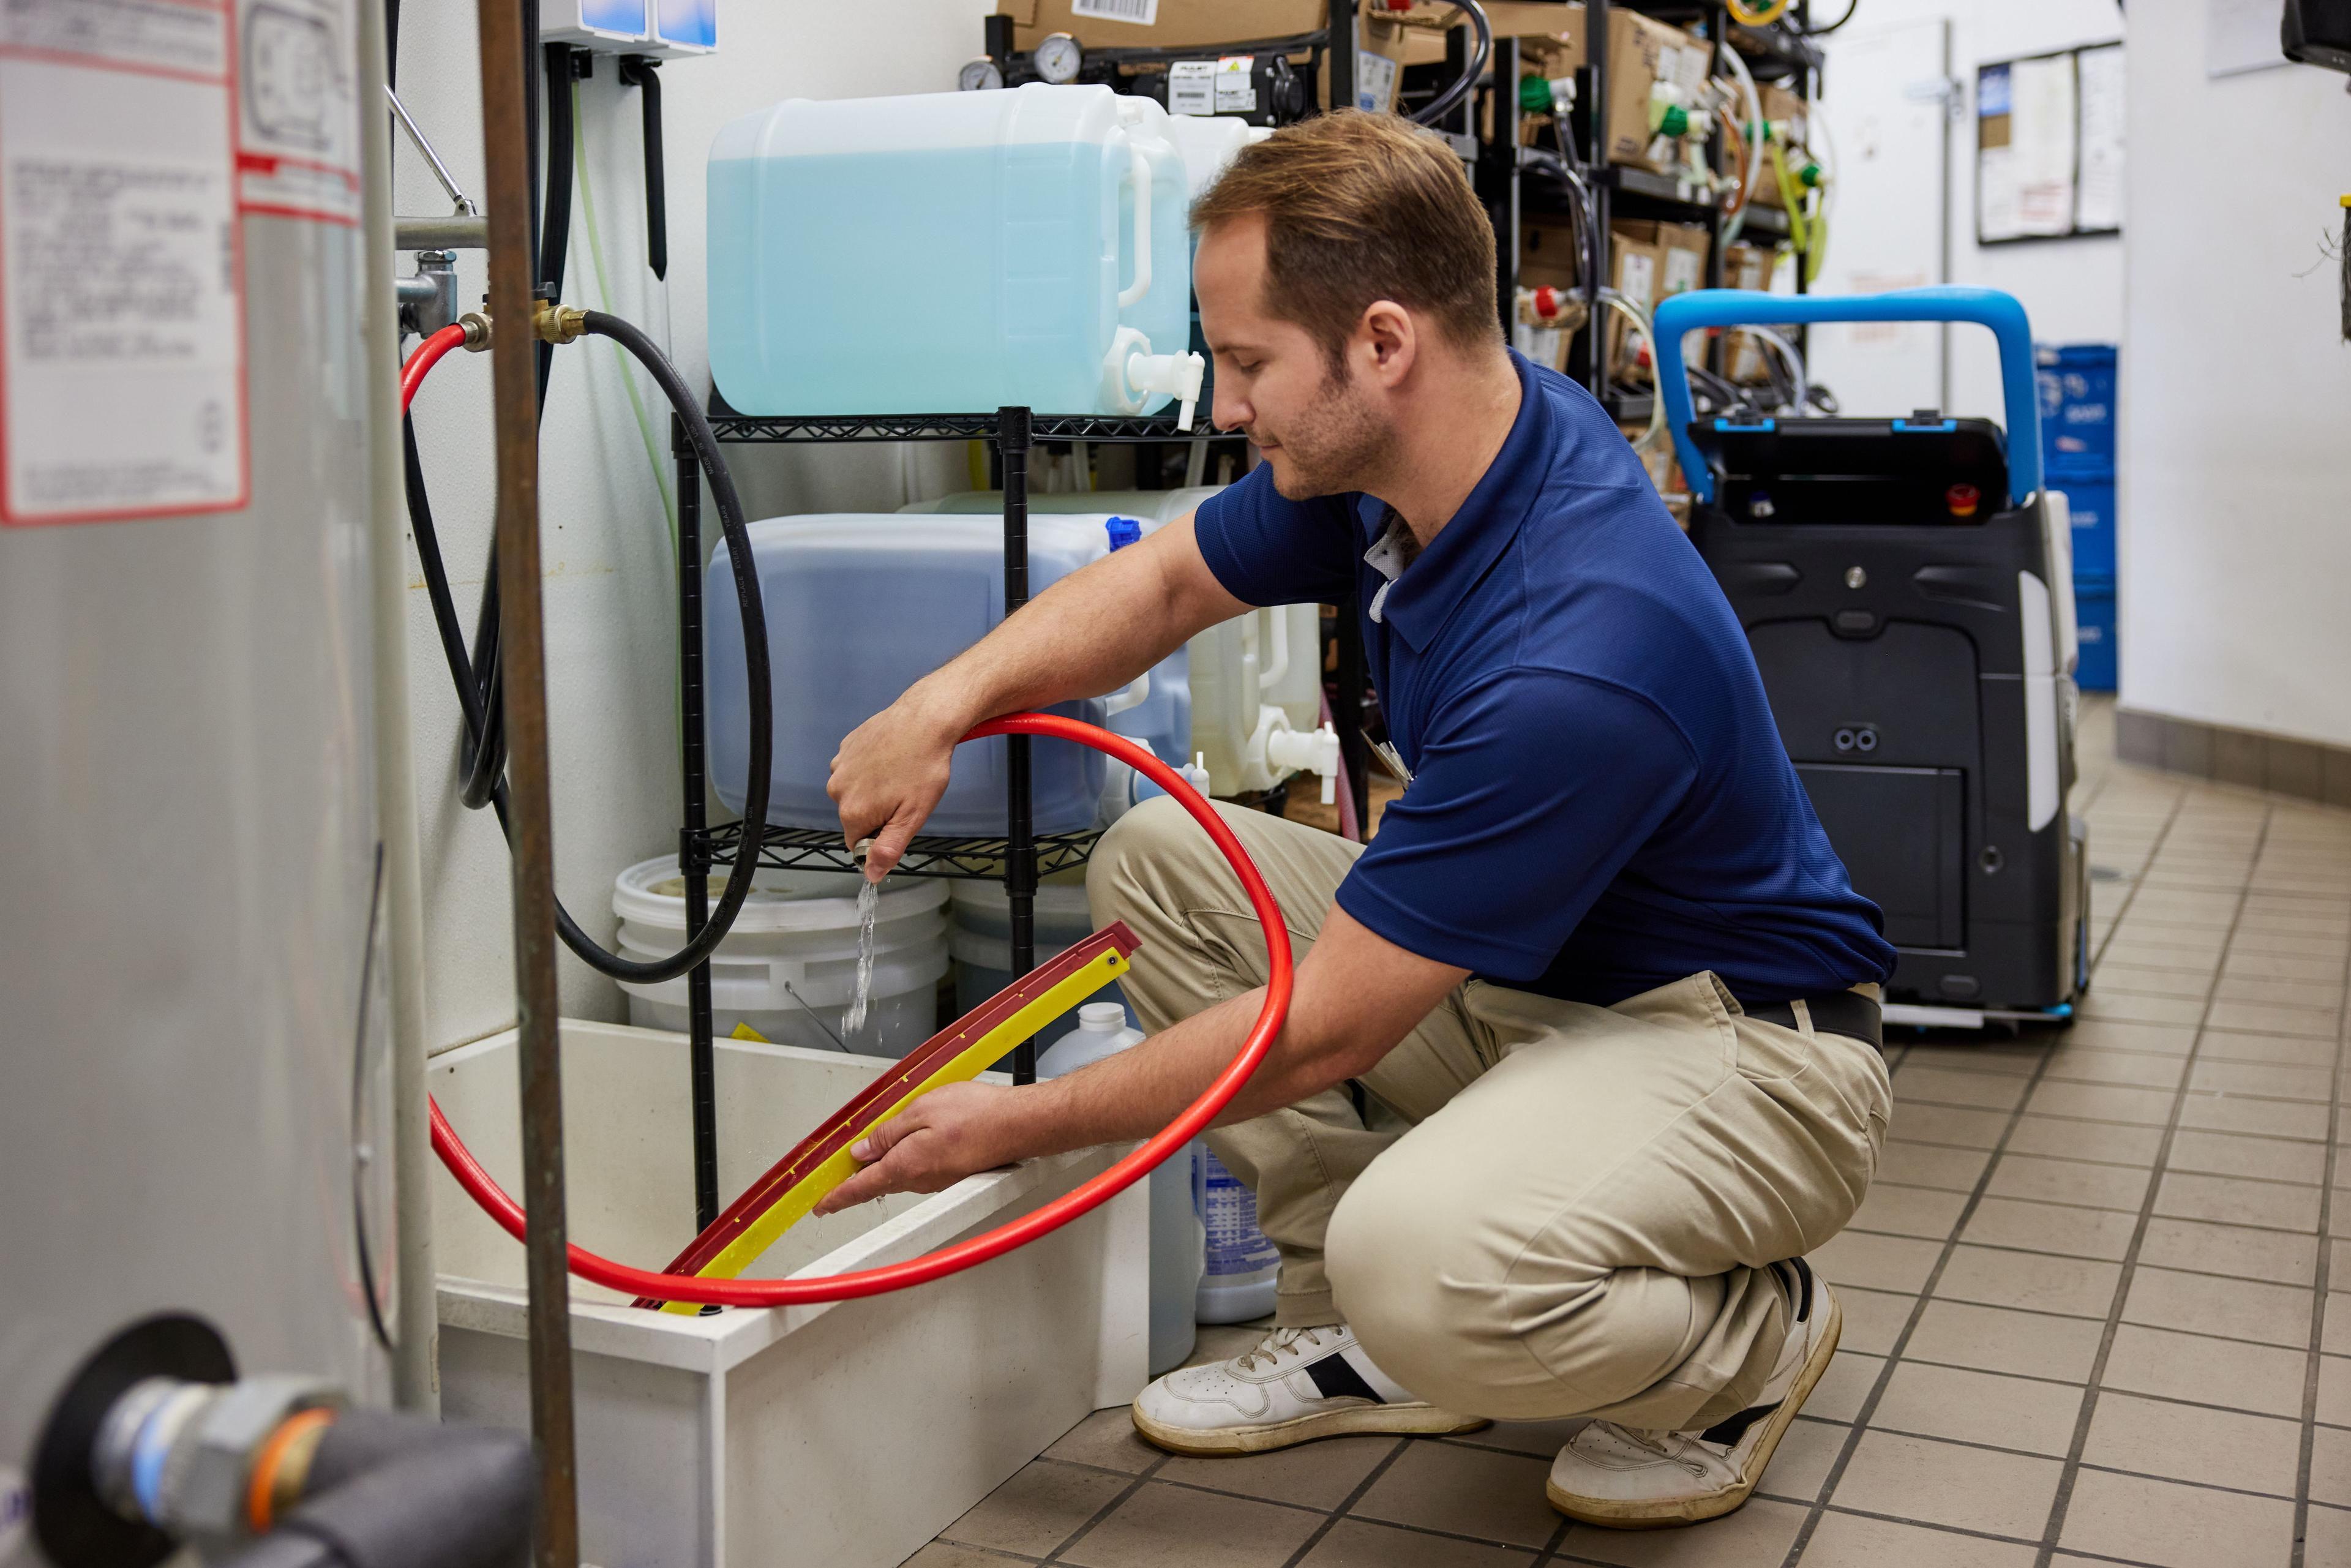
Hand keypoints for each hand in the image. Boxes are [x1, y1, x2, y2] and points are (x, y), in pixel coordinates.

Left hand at [812, 1081, 1035, 1214]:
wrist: (1018, 1125)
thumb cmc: (976, 1115)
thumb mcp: (920, 1110)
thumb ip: (887, 1132)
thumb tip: (863, 1150)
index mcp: (905, 1165)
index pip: (861, 1186)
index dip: (837, 1197)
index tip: (821, 1204)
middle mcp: (920, 1180)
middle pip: (880, 1180)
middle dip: (862, 1174)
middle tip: (845, 1167)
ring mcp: (938, 1181)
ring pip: (901, 1174)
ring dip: (888, 1163)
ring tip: (881, 1145)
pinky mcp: (953, 1175)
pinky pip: (920, 1170)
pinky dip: (909, 1159)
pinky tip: (915, 1142)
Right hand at [828, 688, 964, 879]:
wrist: (925, 719)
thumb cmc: (923, 767)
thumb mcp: (912, 816)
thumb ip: (888, 849)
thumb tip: (870, 874)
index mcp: (852, 812)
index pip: (857, 843)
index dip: (880, 837)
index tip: (899, 819)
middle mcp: (838, 789)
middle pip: (855, 816)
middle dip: (877, 812)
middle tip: (904, 794)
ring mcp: (840, 765)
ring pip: (855, 791)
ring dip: (873, 789)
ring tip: (899, 773)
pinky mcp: (846, 746)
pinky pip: (855, 768)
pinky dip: (871, 767)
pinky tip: (891, 758)